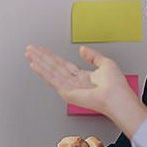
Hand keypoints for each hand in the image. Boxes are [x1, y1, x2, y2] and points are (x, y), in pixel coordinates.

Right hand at [25, 45, 142, 130]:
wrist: (117, 97)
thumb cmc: (116, 85)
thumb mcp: (106, 63)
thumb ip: (92, 56)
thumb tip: (82, 49)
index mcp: (84, 77)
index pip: (64, 64)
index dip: (52, 56)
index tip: (43, 49)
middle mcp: (75, 83)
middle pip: (54, 67)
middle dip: (41, 57)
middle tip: (31, 49)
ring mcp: (69, 88)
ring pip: (50, 71)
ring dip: (39, 62)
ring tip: (29, 54)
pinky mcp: (67, 92)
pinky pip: (52, 80)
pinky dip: (42, 72)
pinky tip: (35, 65)